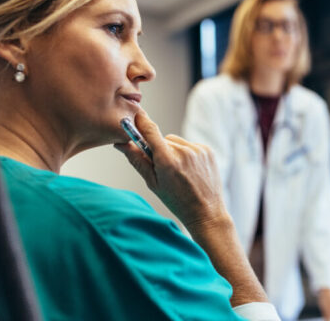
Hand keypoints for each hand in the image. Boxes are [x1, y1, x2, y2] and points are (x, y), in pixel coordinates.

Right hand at [115, 110, 227, 230]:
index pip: (150, 131)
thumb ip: (137, 160)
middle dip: (159, 149)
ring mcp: (198, 150)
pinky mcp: (208, 150)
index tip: (136, 117)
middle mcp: (183, 152)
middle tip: (164, 169)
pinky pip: (190, 145)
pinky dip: (187, 153)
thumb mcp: (152, 183)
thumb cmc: (177, 201)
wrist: (206, 212)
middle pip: (163, 139)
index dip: (141, 122)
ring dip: (174, 151)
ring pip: (176, 142)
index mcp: (167, 160)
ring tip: (179, 171)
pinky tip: (190, 170)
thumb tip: (121, 144)